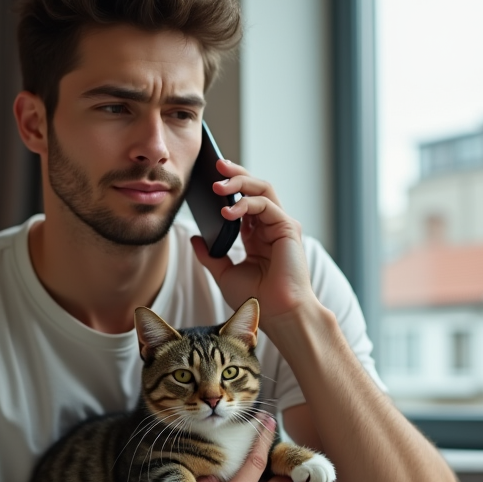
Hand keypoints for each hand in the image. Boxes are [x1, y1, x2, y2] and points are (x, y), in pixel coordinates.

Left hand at [191, 160, 316, 325]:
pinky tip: (228, 212)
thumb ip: (210, 254)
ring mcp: (281, 226)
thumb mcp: (224, 273)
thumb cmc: (256, 299)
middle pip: (256, 188)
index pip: (244, 201)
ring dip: (240, 182)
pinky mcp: (288, 228)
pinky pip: (265, 205)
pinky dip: (246, 203)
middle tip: (216, 166)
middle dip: (236, 174)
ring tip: (217, 186)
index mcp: (257, 236)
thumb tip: (194, 238)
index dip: (230, 187)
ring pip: (263, 190)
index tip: (210, 179)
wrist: (277, 314)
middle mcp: (271, 227)